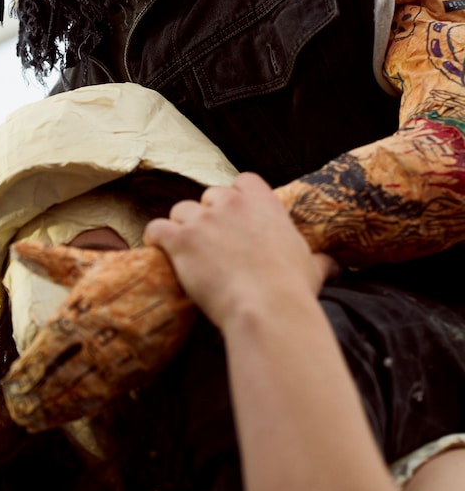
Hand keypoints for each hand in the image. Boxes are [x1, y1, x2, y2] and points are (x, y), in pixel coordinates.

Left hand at [2, 243, 195, 431]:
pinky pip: (108, 392)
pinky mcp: (140, 367)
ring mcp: (121, 353)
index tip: (11, 384)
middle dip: (36, 394)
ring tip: (32, 421)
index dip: (29, 368)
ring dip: (54, 406)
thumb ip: (52, 259)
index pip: (50, 344)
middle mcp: (99, 333)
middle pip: (61, 371)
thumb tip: (18, 247)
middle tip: (16, 412)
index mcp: (84, 308)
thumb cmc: (133, 270)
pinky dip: (84, 407)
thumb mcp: (91, 263)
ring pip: (81, 387)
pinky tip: (65, 415)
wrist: (182, 278)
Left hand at [144, 173, 337, 331]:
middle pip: (208, 196)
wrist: (267, 308)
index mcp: (262, 202)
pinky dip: (155, 239)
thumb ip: (319, 260)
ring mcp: (203, 220)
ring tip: (186, 252)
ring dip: (181, 228)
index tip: (234, 217)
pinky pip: (156, 228)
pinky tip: (158, 249)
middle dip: (207, 215)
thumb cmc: (292, 290)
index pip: (242, 182)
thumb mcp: (313, 268)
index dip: (235, 199)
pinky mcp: (180, 240)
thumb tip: (335, 265)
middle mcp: (230, 203)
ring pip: (180, 211)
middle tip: (210, 242)